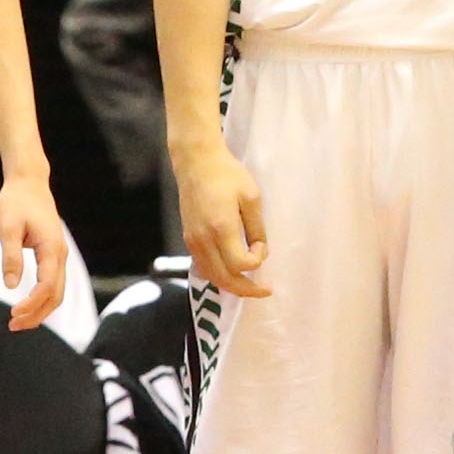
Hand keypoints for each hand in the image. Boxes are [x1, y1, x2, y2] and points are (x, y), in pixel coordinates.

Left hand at [0, 176, 75, 332]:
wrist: (28, 182)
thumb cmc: (16, 202)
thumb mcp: (7, 227)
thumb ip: (10, 256)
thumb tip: (11, 286)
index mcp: (51, 249)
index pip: (46, 287)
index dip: (30, 305)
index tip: (11, 314)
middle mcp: (60, 254)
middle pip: (55, 296)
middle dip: (36, 315)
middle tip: (13, 326)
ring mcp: (59, 255)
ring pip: (56, 292)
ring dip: (40, 309)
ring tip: (17, 322)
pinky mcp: (53, 254)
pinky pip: (53, 283)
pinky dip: (42, 299)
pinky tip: (27, 305)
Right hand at [176, 135, 267, 301]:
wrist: (196, 162)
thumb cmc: (227, 175)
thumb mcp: (251, 197)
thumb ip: (256, 228)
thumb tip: (258, 251)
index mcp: (221, 228)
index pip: (240, 264)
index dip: (256, 261)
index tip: (262, 244)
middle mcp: (203, 240)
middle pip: (224, 279)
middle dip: (246, 289)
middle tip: (264, 291)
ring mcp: (193, 241)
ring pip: (212, 277)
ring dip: (232, 285)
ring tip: (249, 285)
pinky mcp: (188, 239)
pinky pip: (204, 267)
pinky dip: (219, 275)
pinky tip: (231, 271)